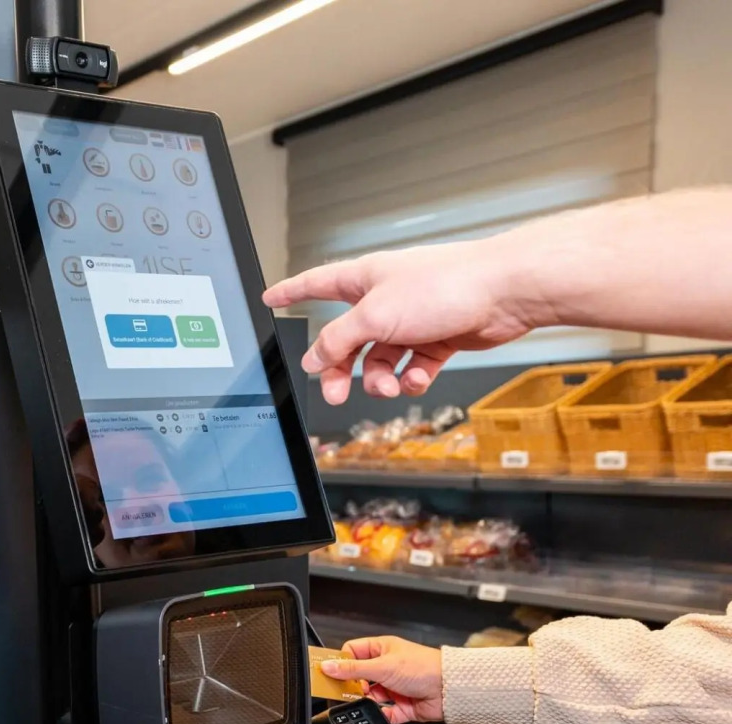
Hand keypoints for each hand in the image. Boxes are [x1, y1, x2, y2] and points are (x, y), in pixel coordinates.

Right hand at [262, 238, 543, 404]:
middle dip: (340, 368)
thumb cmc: (446, 285)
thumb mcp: (374, 316)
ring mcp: (412, 319)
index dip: (291, 292)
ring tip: (390, 386)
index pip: (316, 284)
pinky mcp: (438, 338)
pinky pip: (412, 366)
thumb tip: (315, 358)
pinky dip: (413, 377)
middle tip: (335, 392)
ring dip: (380, 378)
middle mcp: (386, 299)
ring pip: (380, 358)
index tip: (271, 299)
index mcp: (364, 280)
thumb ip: (338, 340)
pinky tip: (418, 378)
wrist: (504, 292)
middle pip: (348, 339)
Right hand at [318, 636, 443, 723]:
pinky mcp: (401, 706)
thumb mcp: (382, 666)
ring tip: (367, 701)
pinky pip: (384, 713)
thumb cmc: (424, 667)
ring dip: (366, 701)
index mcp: (381, 650)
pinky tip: (381, 711)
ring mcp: (393, 687)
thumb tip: (328, 666)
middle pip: (358, 677)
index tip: (330, 673)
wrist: (450, 689)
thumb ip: (352, 669)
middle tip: (344, 691)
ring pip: (369, 697)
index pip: (352, 653)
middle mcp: (386, 667)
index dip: (341, 662)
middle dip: (352, 686)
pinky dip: (381, 714)